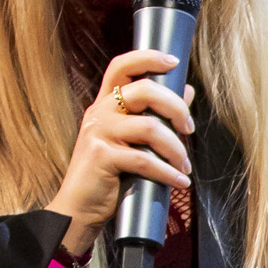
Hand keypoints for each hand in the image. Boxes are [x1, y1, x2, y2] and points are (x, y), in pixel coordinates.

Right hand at [47, 46, 193, 257]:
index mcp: (105, 105)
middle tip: (189, 128)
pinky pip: (145, 160)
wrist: (78, 209)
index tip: (173, 61)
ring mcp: (98, 133)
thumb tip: (187, 91)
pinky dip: (168, 172)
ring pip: (150, 127)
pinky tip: (180, 181)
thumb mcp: (132, 141)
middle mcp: (100, 112)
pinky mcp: (102, 157)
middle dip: (176, 108)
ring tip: (185, 166)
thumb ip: (156, 115)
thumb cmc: (108, 176)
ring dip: (176, 148)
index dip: (147, 58)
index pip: (121, 67)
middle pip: (145, 90)